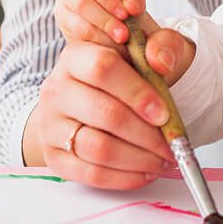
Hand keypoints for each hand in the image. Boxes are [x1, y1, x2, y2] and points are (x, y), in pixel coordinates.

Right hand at [20, 0, 192, 188]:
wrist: (100, 99)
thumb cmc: (129, 74)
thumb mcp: (150, 50)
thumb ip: (164, 46)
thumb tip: (160, 60)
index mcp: (76, 55)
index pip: (103, 67)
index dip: (137, 92)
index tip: (164, 114)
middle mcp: (56, 88)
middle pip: (104, 113)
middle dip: (145, 134)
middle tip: (172, 144)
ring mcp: (50, 124)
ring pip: (98, 147)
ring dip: (138, 158)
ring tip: (163, 159)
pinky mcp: (53, 156)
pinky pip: (90, 173)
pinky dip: (124, 177)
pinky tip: (145, 172)